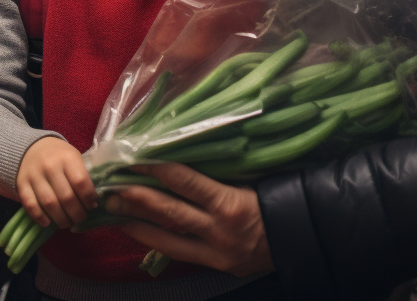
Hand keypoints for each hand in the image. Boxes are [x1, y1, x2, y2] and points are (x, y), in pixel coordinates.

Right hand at [16, 137, 98, 228]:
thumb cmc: (59, 156)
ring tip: (67, 223)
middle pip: (66, 197)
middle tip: (80, 219)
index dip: (88, 199)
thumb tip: (92, 204)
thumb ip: (83, 178)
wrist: (32, 147)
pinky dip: (39, 217)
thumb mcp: (74, 158)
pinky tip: (48, 223)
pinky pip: (31, 205)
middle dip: (77, 214)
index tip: (91, 205)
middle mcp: (50, 166)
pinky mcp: (21, 184)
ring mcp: (34, 175)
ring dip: (61, 219)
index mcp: (67, 158)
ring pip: (49, 204)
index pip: (81, 182)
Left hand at [105, 163, 272, 276]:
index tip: (132, 157)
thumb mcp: (253, 178)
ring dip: (137, 224)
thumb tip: (182, 152)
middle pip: (168, 212)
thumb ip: (220, 171)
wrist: (306, 236)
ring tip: (114, 211)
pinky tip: (139, 231)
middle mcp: (219, 230)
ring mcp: (216, 252)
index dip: (154, 168)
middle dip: (136, 199)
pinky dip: (156, 241)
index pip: (183, 181)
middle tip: (110, 187)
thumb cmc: (281, 198)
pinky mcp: (216, 265)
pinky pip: (180, 253)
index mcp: (231, 203)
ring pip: (167, 238)